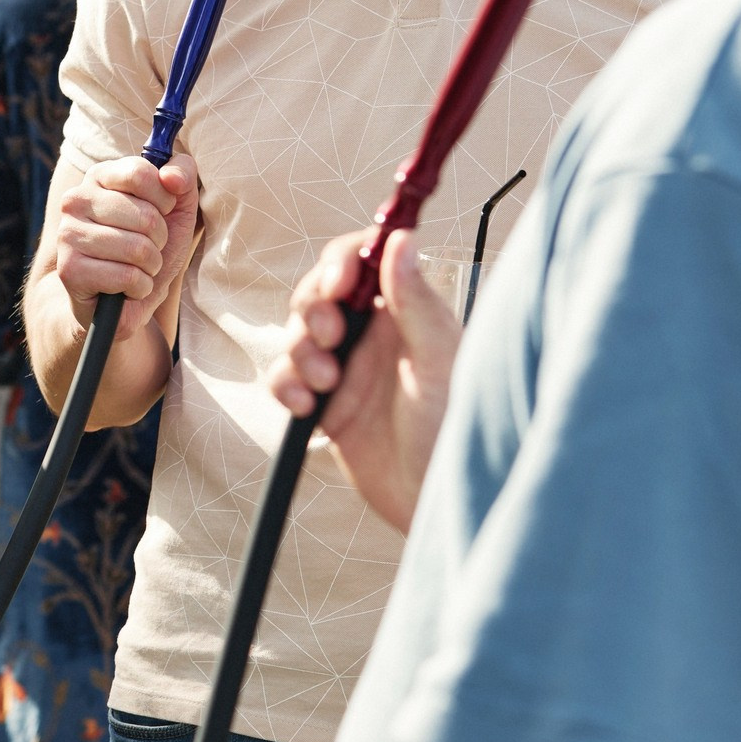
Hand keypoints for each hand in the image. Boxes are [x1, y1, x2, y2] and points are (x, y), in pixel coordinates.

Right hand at [47, 152, 197, 341]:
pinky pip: (127, 276)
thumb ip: (182, 174)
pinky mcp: (69, 269)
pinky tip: (125, 288)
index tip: (160, 212)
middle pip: (145, 216)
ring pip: (138, 249)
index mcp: (99, 177)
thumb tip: (171, 177)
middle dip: (159, 240)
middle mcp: (75, 200)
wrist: (121, 300)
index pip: (140, 173)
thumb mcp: (177, 207)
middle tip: (146, 248)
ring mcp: (68, 234)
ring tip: (137, 268)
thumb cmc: (148, 245)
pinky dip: (139, 287)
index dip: (164, 200)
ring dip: (150, 266)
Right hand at [266, 229, 458, 531]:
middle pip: (319, 292)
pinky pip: (284, 378)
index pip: (363, 261)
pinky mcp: (323, 402)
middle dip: (314, 311)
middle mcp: (373, 333)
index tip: (338, 285)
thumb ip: (417, 302)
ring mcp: (345, 367)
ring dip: (300, 353)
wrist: (435, 501)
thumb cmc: (455, 431)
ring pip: (296, 333)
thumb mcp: (439, 363)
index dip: (341, 262)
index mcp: (406, 312)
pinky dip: (285, 388)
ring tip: (326, 384)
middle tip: (331, 339)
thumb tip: (400, 239)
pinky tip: (308, 408)